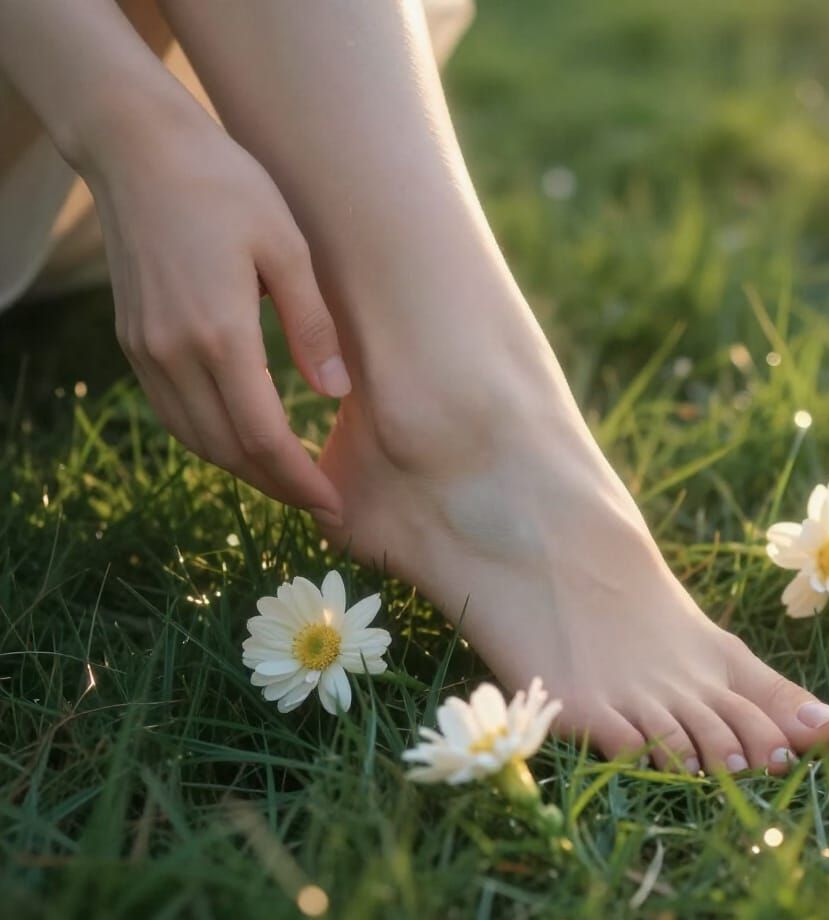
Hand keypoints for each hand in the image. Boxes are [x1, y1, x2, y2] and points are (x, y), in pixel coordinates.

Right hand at [84, 112, 346, 515]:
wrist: (137, 148)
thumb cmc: (224, 185)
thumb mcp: (288, 247)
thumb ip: (312, 326)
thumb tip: (335, 392)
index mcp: (219, 335)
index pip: (264, 438)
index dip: (301, 481)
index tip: (333, 503)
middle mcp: (174, 354)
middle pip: (229, 451)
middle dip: (277, 487)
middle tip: (320, 504)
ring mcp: (146, 352)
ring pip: (197, 440)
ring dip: (244, 470)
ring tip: (287, 482)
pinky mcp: (134, 343)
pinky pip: (174, 414)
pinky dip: (211, 440)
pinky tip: (241, 442)